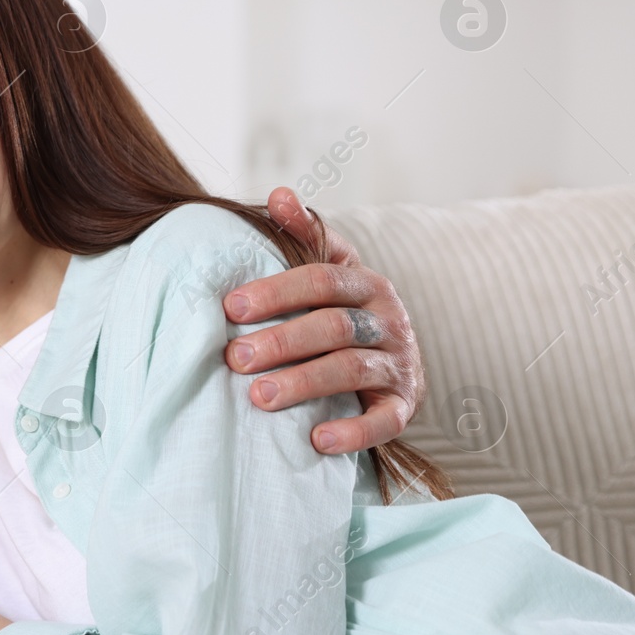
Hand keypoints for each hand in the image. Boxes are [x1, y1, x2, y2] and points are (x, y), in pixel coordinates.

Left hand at [223, 187, 424, 455]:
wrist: (396, 362)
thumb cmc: (344, 311)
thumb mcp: (331, 270)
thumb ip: (305, 236)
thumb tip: (279, 194)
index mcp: (366, 283)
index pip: (322, 280)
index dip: (277, 291)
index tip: (231, 306)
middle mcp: (387, 320)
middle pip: (334, 327)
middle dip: (282, 342)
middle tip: (235, 357)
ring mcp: (398, 364)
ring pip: (352, 371)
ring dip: (304, 383)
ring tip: (259, 398)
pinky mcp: (403, 407)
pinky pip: (384, 422)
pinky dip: (353, 432)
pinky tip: (316, 440)